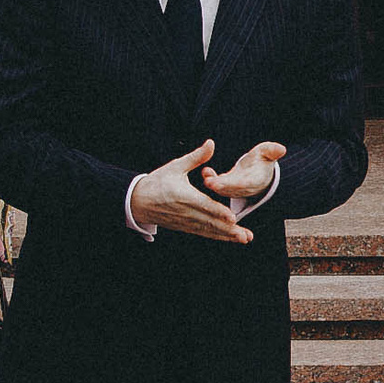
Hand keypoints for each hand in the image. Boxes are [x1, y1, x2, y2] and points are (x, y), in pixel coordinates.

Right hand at [130, 140, 251, 242]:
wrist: (138, 201)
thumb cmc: (157, 182)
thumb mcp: (175, 166)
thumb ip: (196, 157)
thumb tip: (211, 143)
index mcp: (185, 196)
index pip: (204, 206)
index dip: (219, 212)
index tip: (232, 218)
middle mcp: (187, 212)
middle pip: (211, 223)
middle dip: (229, 230)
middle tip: (245, 235)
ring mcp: (186, 222)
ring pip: (209, 230)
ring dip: (227, 236)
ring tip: (243, 239)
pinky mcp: (185, 227)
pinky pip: (204, 233)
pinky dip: (217, 236)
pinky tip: (230, 238)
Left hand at [201, 140, 285, 200]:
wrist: (260, 172)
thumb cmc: (264, 160)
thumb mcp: (268, 153)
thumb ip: (272, 151)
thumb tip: (282, 149)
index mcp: (256, 180)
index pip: (246, 184)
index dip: (236, 184)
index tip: (230, 182)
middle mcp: (245, 187)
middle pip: (232, 189)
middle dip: (221, 186)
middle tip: (210, 183)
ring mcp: (235, 188)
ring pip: (223, 188)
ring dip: (213, 183)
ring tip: (206, 176)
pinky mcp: (226, 185)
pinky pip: (218, 184)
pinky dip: (211, 179)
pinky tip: (205, 171)